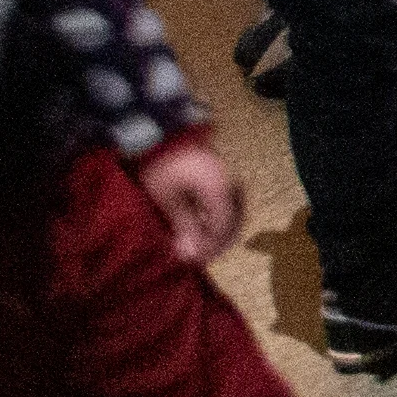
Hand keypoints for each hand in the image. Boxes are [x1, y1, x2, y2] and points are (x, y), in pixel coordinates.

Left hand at [141, 137, 245, 264]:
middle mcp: (232, 185)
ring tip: (199, 245)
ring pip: (234, 216)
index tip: (193, 260)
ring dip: (219, 233)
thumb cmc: (161, 166)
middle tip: (198, 257)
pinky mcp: (223, 179)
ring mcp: (230, 181)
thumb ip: (184, 226)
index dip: (210, 247)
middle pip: (235, 223)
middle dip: (218, 243)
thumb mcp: (168, 199)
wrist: (161, 136)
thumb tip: (191, 255)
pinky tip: (202, 228)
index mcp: (220, 190)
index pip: (223, 228)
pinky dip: (218, 221)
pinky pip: (229, 206)